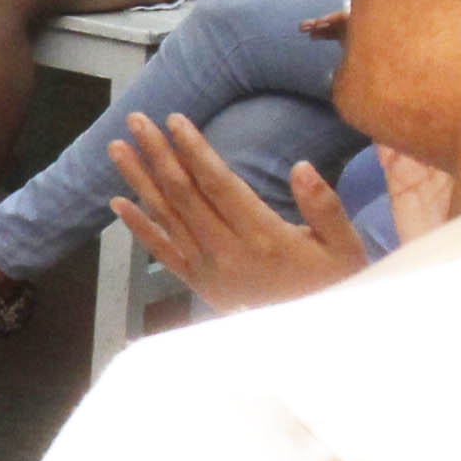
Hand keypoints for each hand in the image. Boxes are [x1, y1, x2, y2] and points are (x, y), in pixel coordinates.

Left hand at [104, 112, 375, 313]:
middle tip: (135, 120)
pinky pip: (162, 252)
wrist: (316, 340)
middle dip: (157, 154)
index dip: (194, 150)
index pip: (218, 183)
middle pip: (183, 194)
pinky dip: (138, 226)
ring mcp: (207, 269)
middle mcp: (226, 250)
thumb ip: (324, 206)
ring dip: (139, 180)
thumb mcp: (344, 247)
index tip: (174, 120)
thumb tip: (301, 166)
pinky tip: (117, 203)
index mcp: (262, 235)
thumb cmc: (334, 285)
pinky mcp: (198, 284)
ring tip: (116, 149)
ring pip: (166, 217)